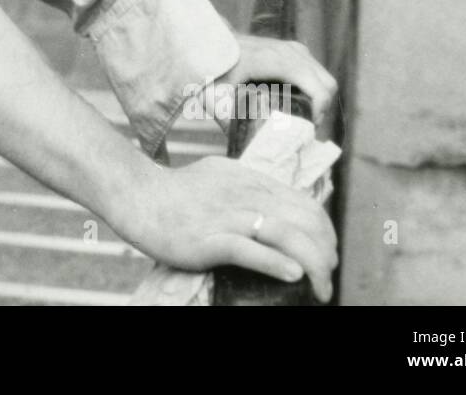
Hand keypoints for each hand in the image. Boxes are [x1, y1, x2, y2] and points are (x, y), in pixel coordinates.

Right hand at [120, 157, 338, 301]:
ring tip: (320, 287)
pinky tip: (293, 275)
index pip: (306, 204)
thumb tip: (273, 210)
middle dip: (326, 253)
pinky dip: (277, 263)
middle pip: (304, 221)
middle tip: (328, 278)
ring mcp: (227, 216)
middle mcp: (246, 195)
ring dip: (313, 265)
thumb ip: (248, 190)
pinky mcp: (209, 238)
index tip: (328, 254)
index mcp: (251, 181)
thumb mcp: (219, 178)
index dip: (326, 232)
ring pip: (286, 236)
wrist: (136, 195)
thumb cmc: (174, 193)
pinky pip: (250, 250)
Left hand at [199, 34, 336, 134]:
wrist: (206, 42)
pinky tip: (297, 102)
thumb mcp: (215, 98)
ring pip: (323, 77)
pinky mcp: (291, 48)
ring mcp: (292, 47)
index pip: (318, 88)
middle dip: (322, 110)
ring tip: (301, 118)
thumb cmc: (211, 69)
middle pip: (327, 84)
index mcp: (277, 61)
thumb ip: (227, 122)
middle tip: (304, 128)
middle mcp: (290, 51)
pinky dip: (313, 88)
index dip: (320, 113)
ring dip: (319, 99)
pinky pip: (314, 71)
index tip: (306, 129)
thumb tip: (245, 150)